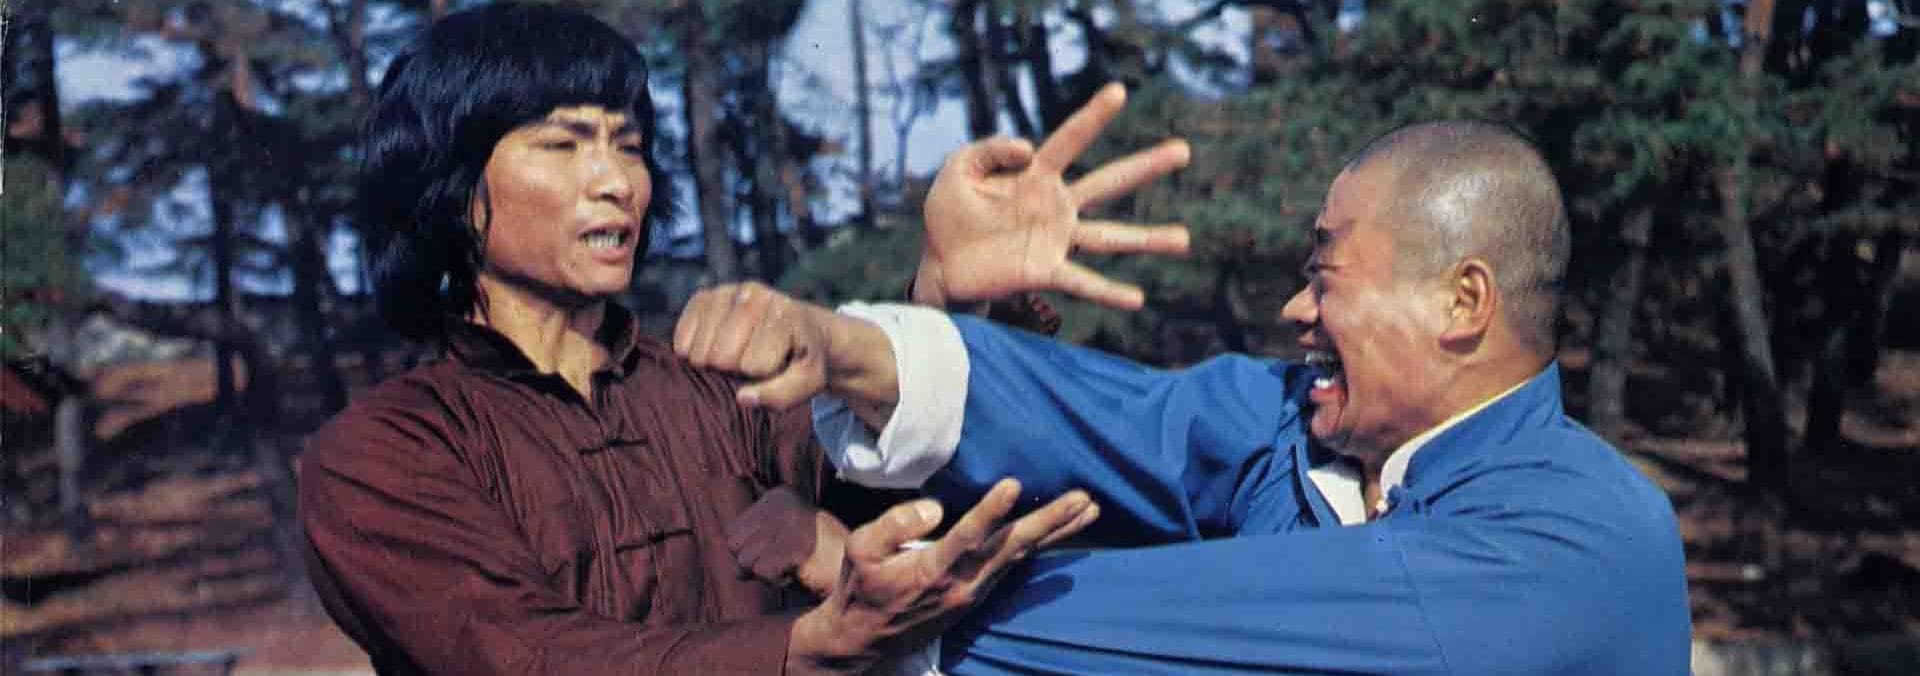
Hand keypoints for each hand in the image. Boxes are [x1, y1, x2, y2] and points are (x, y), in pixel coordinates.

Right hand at [673, 282, 895, 412]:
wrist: (800, 327)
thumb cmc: (802, 359)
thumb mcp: (808, 382)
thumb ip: (782, 395)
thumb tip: (742, 397)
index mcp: (781, 312)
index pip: (754, 366)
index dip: (764, 375)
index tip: (777, 365)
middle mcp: (752, 294)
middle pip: (721, 358)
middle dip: (736, 370)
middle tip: (754, 361)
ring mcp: (724, 292)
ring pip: (698, 353)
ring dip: (715, 364)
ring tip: (738, 352)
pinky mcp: (702, 298)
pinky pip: (680, 341)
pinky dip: (693, 354)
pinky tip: (716, 347)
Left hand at [727, 487, 846, 596]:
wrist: (858, 571)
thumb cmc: (815, 561)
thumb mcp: (779, 541)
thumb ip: (752, 544)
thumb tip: (732, 567)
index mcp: (776, 496)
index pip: (732, 533)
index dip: (752, 553)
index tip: (783, 551)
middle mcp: (780, 503)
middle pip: (734, 546)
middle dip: (756, 564)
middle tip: (789, 561)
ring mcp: (789, 522)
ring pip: (745, 562)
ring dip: (768, 574)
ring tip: (797, 565)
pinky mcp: (795, 545)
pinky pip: (763, 574)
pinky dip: (779, 582)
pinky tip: (801, 572)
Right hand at [784, 479, 1099, 674]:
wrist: (864, 639)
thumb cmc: (861, 588)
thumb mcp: (860, 550)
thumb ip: (893, 524)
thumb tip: (936, 508)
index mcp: (931, 571)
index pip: (966, 538)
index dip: (990, 512)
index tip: (1013, 485)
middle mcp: (962, 583)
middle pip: (1012, 547)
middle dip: (1050, 522)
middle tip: (1083, 499)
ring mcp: (975, 591)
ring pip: (1022, 556)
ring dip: (1057, 532)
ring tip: (1088, 508)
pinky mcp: (978, 593)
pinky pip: (1016, 565)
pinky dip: (1042, 546)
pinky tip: (1063, 531)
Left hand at [918, 83, 1192, 309]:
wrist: (939, 263)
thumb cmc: (949, 214)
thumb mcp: (957, 170)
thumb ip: (986, 150)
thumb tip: (1028, 149)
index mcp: (1036, 175)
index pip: (1069, 140)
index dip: (1093, 117)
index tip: (1120, 91)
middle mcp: (1055, 205)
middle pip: (1109, 182)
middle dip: (1146, 167)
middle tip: (1184, 151)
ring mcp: (1055, 240)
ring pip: (1110, 237)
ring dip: (1148, 238)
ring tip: (1184, 239)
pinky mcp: (1044, 271)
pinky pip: (1082, 282)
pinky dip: (1109, 292)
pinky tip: (1138, 298)